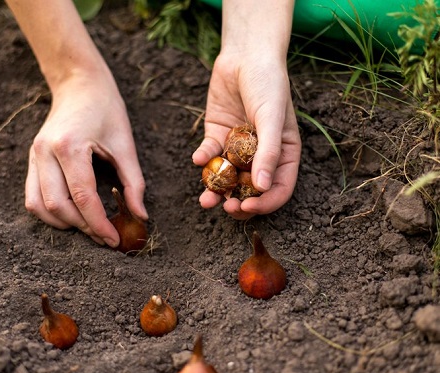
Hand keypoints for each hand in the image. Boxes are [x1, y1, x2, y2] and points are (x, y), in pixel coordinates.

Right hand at [25, 67, 147, 245]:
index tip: (114, 240)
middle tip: (105, 236)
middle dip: (83, 227)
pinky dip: (50, 213)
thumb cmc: (106, 110)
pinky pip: (32, 196)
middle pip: (58, 205)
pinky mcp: (32, 159)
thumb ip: (134, 183)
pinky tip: (72, 215)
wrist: (79, 84)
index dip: (99, 223)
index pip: (83, 197)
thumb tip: (141, 217)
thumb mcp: (126, 145)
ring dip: (64, 223)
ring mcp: (34, 155)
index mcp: (69, 146)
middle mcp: (44, 152)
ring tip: (89, 228)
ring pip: (39, 206)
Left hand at [192, 53, 300, 219]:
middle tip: (226, 208)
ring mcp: (238, 148)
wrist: (245, 55)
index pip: (278, 188)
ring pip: (227, 177)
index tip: (248, 208)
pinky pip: (210, 154)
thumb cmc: (268, 84)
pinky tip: (198, 157)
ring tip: (206, 199)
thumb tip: (262, 188)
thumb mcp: (273, 118)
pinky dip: (204, 159)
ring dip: (216, 190)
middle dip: (238, 202)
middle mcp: (261, 155)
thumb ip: (269, 152)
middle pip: (251, 189)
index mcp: (283, 154)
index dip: (265, 203)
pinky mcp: (218, 136)